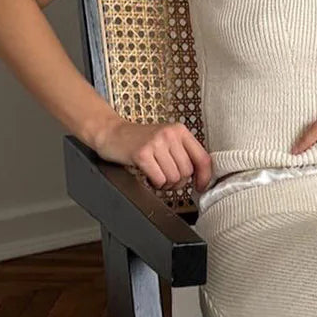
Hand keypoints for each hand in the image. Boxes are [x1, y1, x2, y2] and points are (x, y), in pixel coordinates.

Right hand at [94, 119, 211, 192]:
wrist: (111, 133)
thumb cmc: (139, 140)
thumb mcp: (166, 140)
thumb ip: (184, 154)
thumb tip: (202, 177)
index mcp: (180, 131)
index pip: (203, 158)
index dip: (205, 177)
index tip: (200, 186)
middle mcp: (170, 134)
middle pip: (187, 172)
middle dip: (178, 182)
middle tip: (165, 178)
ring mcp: (156, 143)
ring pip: (174, 178)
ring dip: (165, 184)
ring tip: (155, 175)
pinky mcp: (142, 154)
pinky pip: (159, 179)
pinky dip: (155, 183)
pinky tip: (148, 176)